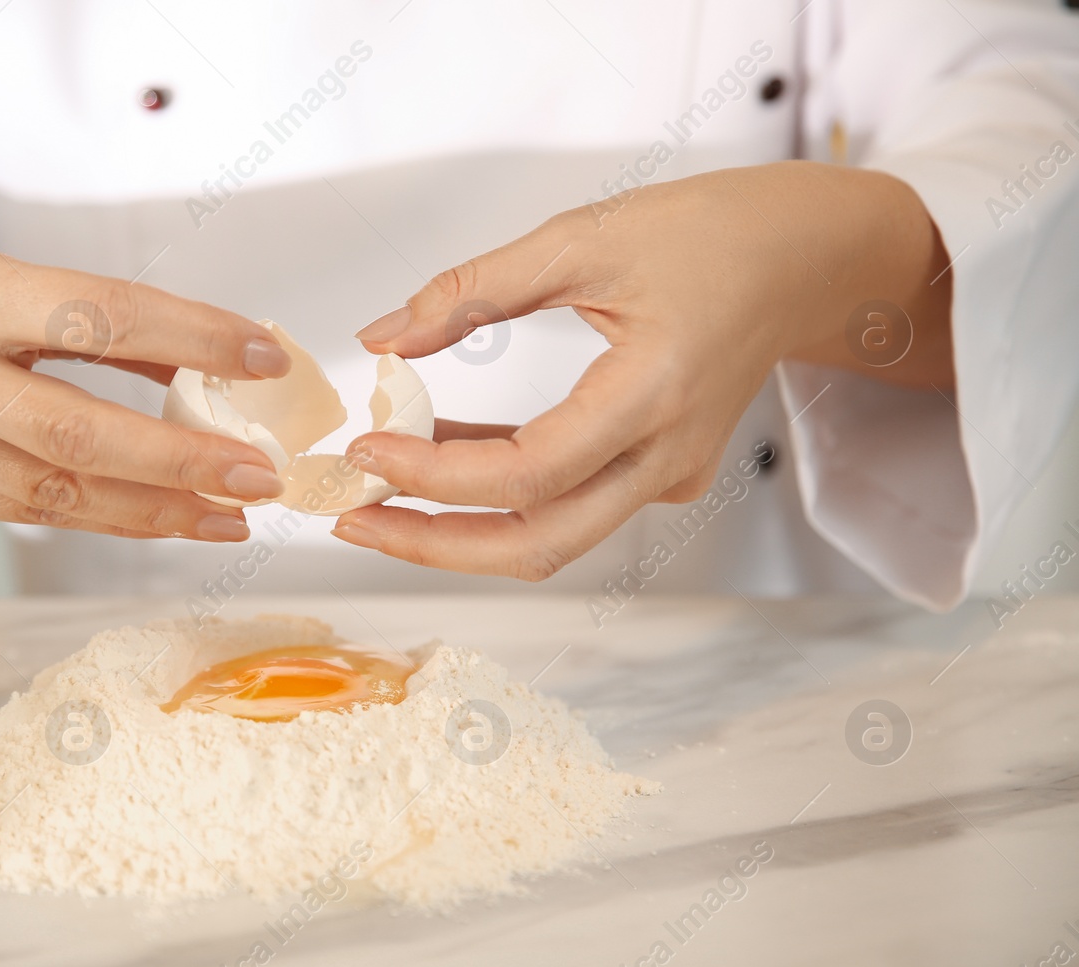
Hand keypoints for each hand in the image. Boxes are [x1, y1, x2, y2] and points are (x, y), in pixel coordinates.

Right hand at [0, 227, 292, 541]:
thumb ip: (95, 318)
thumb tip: (213, 355)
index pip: (96, 316)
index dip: (189, 337)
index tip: (265, 353)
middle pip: (77, 430)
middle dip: (181, 460)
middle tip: (261, 474)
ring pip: (60, 492)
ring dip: (160, 510)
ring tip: (235, 512)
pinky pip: (33, 512)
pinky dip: (111, 517)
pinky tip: (171, 518)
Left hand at [333, 161, 953, 578]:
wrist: (801, 257)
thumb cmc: (709, 235)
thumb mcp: (581, 238)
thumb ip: (474, 289)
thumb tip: (384, 336)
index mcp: (654, 393)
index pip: (527, 473)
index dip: (435, 475)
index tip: (366, 452)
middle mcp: (667, 456)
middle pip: (538, 543)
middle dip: (432, 543)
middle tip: (351, 521)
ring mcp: (668, 476)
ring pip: (551, 538)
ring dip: (459, 528)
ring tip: (377, 500)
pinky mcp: (660, 474)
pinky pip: (568, 504)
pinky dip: (499, 494)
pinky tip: (437, 458)